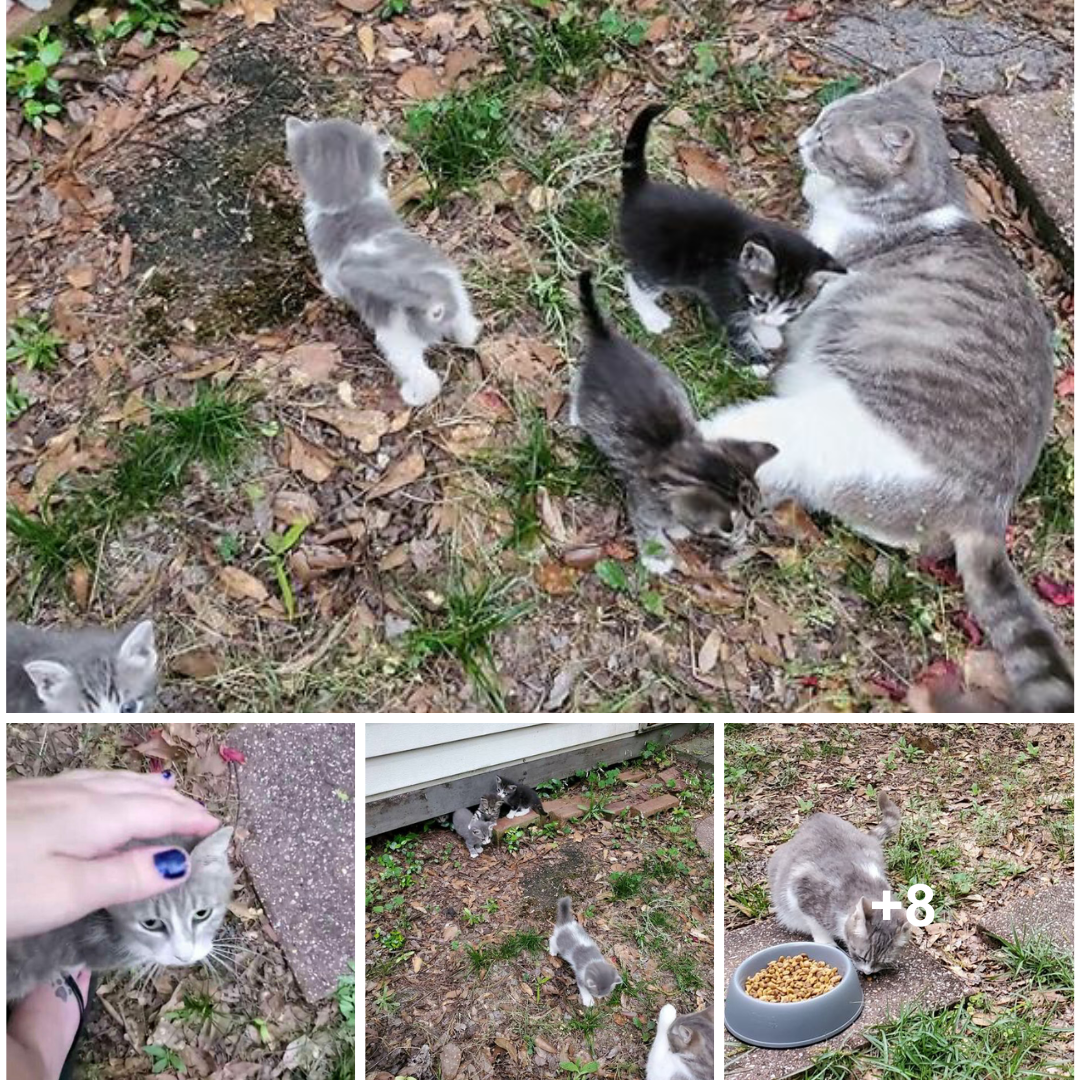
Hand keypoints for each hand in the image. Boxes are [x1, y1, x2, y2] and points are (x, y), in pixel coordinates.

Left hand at [7, 769, 219, 939]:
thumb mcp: (66, 894)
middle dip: (174, 801)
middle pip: (138, 792)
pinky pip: (89, 781)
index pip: (158, 813)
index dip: (190, 819)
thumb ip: (125, 876)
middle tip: (200, 814)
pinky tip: (103, 788)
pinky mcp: (24, 796)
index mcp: (96, 817)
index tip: (219, 828)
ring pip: (112, 781)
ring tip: (166, 790)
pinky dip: (115, 784)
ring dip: (145, 788)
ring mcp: (49, 790)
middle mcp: (78, 794)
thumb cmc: (1, 886)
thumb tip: (181, 863)